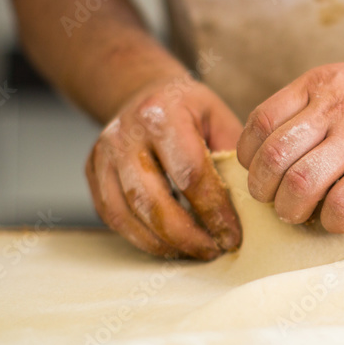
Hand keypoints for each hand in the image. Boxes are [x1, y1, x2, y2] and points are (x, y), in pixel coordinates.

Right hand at [86, 75, 243, 259]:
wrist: (144, 92)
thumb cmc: (189, 110)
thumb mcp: (219, 118)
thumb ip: (232, 157)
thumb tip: (250, 205)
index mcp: (163, 114)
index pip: (191, 174)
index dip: (214, 211)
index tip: (232, 236)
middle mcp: (126, 133)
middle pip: (152, 200)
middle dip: (186, 236)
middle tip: (213, 250)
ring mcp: (103, 153)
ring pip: (127, 214)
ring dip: (162, 243)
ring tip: (193, 252)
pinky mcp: (92, 171)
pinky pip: (112, 216)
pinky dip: (140, 237)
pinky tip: (168, 244)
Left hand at [236, 62, 343, 232]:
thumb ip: (312, 110)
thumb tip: (272, 156)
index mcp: (321, 85)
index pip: (260, 121)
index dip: (249, 156)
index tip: (261, 173)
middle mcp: (337, 107)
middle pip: (272, 157)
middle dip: (264, 191)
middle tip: (277, 203)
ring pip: (301, 183)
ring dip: (293, 210)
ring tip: (302, 215)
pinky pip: (343, 204)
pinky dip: (333, 222)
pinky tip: (339, 219)